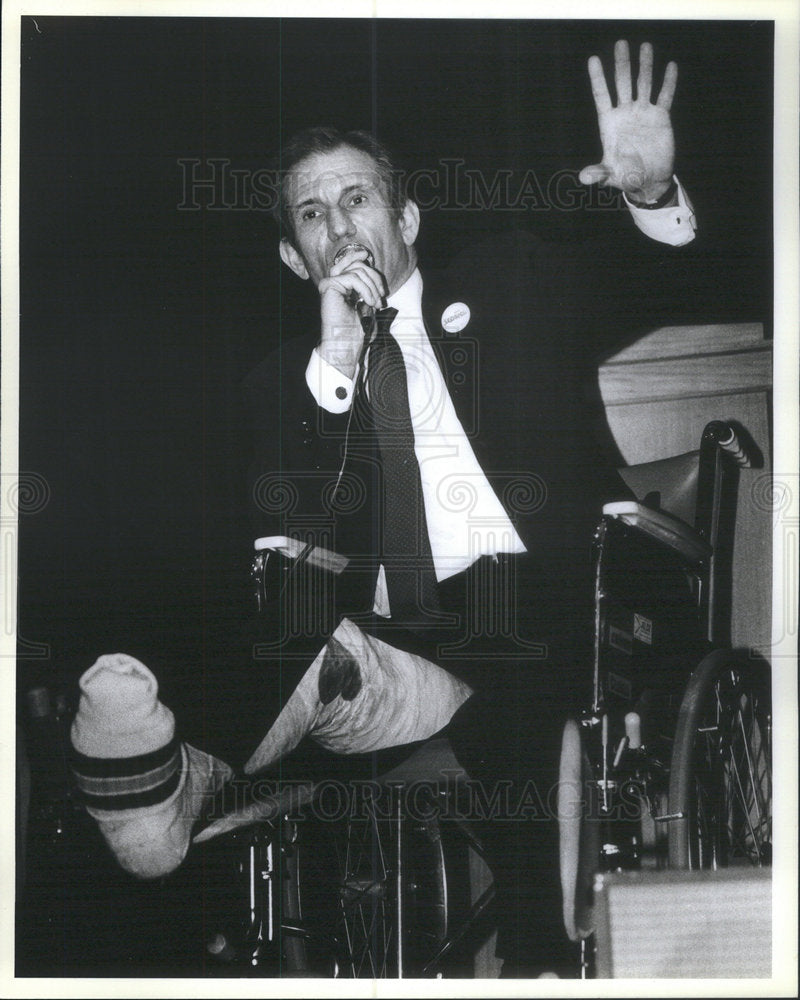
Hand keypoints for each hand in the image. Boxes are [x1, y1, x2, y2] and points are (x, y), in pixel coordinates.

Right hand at [318, 247, 384, 377]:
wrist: (346, 344)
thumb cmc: (357, 329)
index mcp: (341, 285)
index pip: (351, 263)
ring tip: (375, 303)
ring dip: (372, 287)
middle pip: (357, 265)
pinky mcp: (328, 286)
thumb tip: (367, 263)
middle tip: (381, 298)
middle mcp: (333, 283)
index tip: (369, 258)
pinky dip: (365, 289)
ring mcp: (330, 283)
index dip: (361, 259)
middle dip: (374, 279)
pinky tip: (368, 302)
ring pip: (357, 271)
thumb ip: (366, 284)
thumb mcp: (367, 302)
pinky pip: (352, 278)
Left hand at [580, 40, 676, 202]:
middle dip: (621, 64)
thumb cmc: (625, 178)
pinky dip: (668, 82)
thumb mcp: (610, 175)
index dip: (597, 78)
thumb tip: (583, 178)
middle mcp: (625, 114)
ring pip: (643, 84)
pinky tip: (670, 66)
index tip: (593, 59)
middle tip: (620, 44)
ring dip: (645, 66)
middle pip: (622, 83)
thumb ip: (598, 173)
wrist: (648, 180)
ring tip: (644, 46)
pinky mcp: (660, 117)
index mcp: (609, 124)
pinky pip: (665, 96)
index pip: (601, 96)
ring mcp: (643, 113)